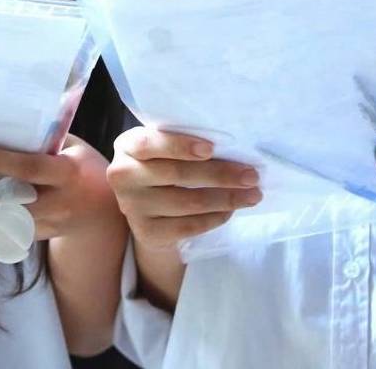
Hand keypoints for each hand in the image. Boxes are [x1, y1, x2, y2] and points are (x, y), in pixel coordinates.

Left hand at [0, 135, 120, 241]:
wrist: (104, 216)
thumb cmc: (86, 170)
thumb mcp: (75, 150)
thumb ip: (48, 141)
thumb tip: (12, 122)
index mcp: (68, 174)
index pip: (30, 168)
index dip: (0, 160)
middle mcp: (58, 203)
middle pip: (8, 198)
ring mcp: (47, 225)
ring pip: (1, 219)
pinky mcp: (37, 239)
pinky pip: (5, 230)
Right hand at [106, 128, 261, 248]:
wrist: (146, 206)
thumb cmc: (164, 164)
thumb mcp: (164, 147)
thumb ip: (184, 142)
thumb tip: (233, 147)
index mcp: (128, 146)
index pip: (151, 143)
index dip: (180, 146)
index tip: (212, 149)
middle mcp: (123, 176)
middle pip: (177, 174)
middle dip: (221, 174)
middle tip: (252, 175)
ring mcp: (132, 207)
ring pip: (188, 202)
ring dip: (226, 198)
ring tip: (252, 195)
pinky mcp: (146, 233)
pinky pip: (188, 226)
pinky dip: (214, 218)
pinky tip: (230, 211)